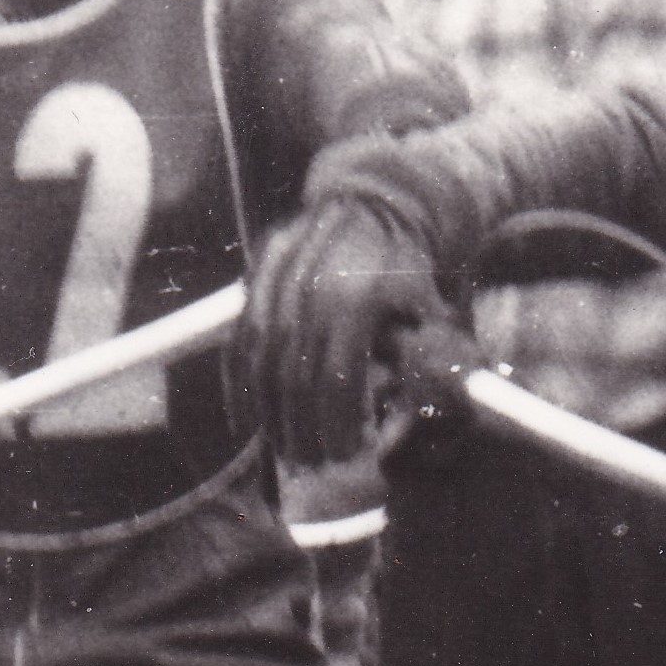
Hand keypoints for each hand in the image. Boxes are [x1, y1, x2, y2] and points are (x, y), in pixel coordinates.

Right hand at [240, 191, 452, 467]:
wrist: (377, 201)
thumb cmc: (410, 272)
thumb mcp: (426, 312)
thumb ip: (420, 364)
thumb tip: (408, 421)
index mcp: (358, 295)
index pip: (339, 372)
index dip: (340, 418)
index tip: (347, 452)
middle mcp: (312, 285)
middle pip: (295, 372)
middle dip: (302, 426)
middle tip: (313, 464)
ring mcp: (279, 275)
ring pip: (262, 358)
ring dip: (269, 413)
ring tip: (283, 450)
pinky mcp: (257, 271)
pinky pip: (239, 338)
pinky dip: (239, 384)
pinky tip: (246, 421)